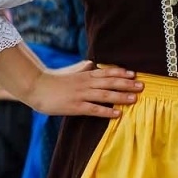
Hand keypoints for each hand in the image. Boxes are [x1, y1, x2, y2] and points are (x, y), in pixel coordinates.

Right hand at [25, 62, 142, 118]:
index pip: (106, 72)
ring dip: (121, 96)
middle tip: (142, 86)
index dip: (121, 73)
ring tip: (135, 99)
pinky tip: (118, 114)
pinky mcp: (75, 106)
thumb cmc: (53, 80)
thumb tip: (92, 63)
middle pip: (110, 82)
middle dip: (127, 84)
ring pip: (105, 95)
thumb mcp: (69, 72)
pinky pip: (94, 109)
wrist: (36, 87)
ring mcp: (81, 95)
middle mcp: (85, 83)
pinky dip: (106, 111)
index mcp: (84, 75)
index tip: (134, 74)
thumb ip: (82, 68)